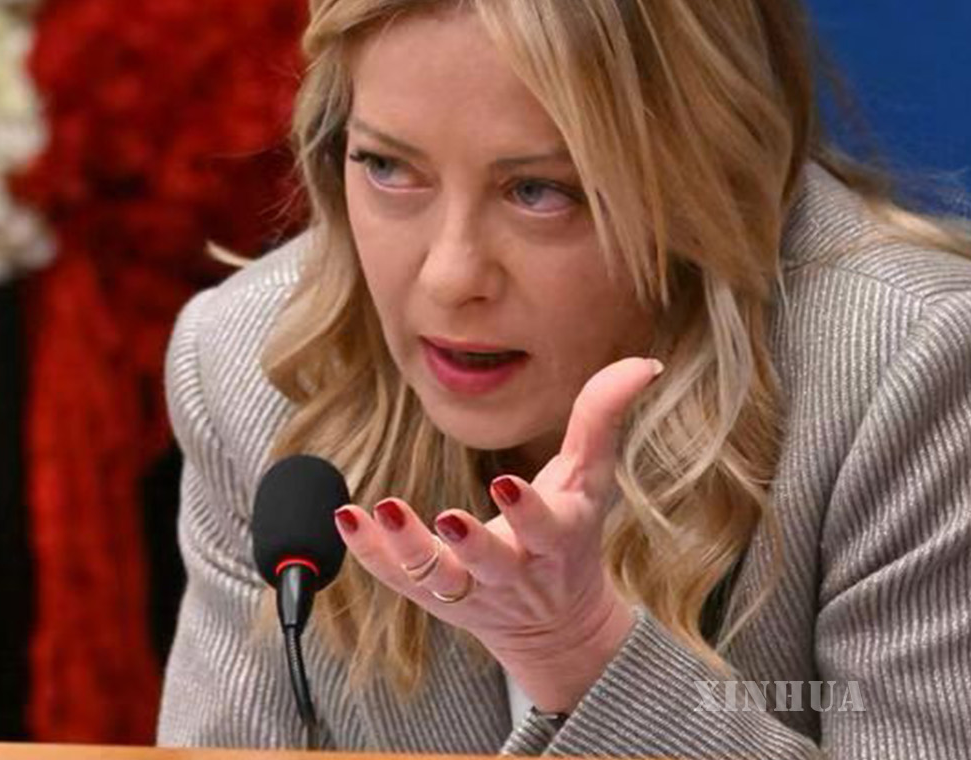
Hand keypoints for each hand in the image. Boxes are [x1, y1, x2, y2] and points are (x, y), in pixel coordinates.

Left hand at [332, 355, 663, 712]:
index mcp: (556, 540)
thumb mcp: (592, 479)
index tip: (505, 482)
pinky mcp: (433, 597)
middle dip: (470, 542)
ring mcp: (470, 589)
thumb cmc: (573, 534)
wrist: (555, 624)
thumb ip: (603, 418)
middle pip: (490, 562)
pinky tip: (346, 517)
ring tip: (385, 511)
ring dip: (407, 549)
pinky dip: (368, 552)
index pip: (546, 528)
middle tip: (447, 518)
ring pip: (436, 579)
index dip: (527, 509)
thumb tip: (641, 362)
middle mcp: (513, 571)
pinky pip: (396, 578)